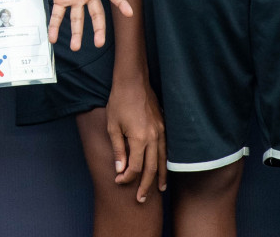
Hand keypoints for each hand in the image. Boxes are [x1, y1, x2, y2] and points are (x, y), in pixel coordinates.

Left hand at [32, 0, 131, 50]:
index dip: (120, 2)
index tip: (129, 13)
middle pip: (96, 14)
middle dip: (98, 29)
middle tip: (99, 44)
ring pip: (78, 19)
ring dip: (77, 33)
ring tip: (75, 48)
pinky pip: (58, 15)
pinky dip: (54, 26)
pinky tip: (53, 38)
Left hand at [105, 76, 166, 202]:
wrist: (133, 81)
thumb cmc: (119, 102)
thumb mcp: (113, 126)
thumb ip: (118, 150)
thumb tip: (120, 170)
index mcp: (140, 139)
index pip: (135, 167)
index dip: (128, 177)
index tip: (119, 181)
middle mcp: (154, 138)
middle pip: (151, 168)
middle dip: (146, 185)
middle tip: (142, 199)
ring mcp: (162, 132)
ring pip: (162, 160)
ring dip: (159, 176)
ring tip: (158, 189)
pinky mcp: (164, 127)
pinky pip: (167, 150)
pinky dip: (165, 162)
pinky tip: (162, 168)